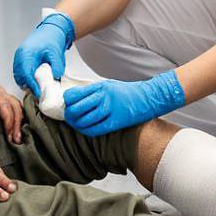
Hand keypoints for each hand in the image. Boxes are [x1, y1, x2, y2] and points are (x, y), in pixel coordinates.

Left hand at [0, 83, 22, 143]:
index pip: (4, 106)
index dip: (9, 121)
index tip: (8, 136)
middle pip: (14, 105)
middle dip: (16, 123)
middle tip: (15, 140)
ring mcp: (2, 93)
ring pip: (17, 105)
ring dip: (18, 121)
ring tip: (17, 137)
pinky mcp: (3, 98)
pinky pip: (14, 106)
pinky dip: (17, 117)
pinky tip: (16, 128)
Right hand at [12, 13, 74, 97]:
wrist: (51, 29)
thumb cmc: (52, 38)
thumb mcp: (56, 53)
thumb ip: (57, 66)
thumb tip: (56, 78)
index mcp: (27, 53)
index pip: (26, 73)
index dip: (31, 85)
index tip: (38, 93)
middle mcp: (20, 55)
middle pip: (19, 76)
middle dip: (28, 86)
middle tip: (39, 93)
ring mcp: (19, 57)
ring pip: (18, 75)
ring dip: (26, 83)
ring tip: (37, 89)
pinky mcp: (21, 59)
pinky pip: (19, 72)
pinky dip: (25, 78)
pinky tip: (34, 81)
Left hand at [63, 71, 185, 136]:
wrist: (149, 98)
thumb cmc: (129, 92)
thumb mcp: (109, 85)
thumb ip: (93, 91)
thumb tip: (75, 98)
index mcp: (100, 87)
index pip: (73, 95)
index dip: (66, 101)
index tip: (66, 104)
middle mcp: (103, 97)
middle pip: (75, 109)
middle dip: (68, 114)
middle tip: (68, 116)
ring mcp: (109, 110)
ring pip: (83, 121)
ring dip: (76, 124)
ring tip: (76, 123)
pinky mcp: (115, 122)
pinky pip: (94, 130)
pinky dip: (86, 130)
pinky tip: (85, 128)